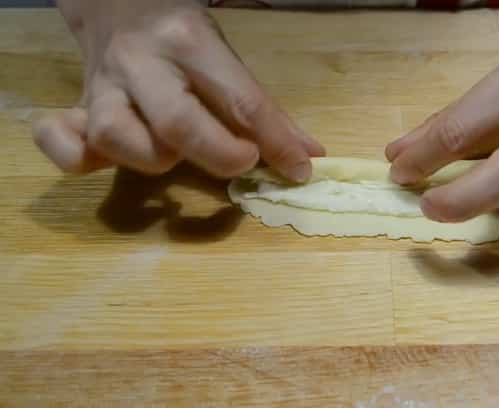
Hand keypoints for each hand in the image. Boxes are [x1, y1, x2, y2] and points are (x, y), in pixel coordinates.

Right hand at [33, 0, 323, 180]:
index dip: (275, 141)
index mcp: (191, 42)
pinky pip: (60, 140)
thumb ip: (262, 109)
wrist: (117, 3)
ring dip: (153, 160)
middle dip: (218, 154)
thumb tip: (307, 157)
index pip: (240, 99)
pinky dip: (74, 157)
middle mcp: (142, 63)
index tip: (298, 171)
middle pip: (177, 121)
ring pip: (116, 135)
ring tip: (175, 155)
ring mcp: (103, 86)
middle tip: (243, 162)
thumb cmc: (182, 38)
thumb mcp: (226, 58)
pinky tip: (103, 160)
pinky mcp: (75, 107)